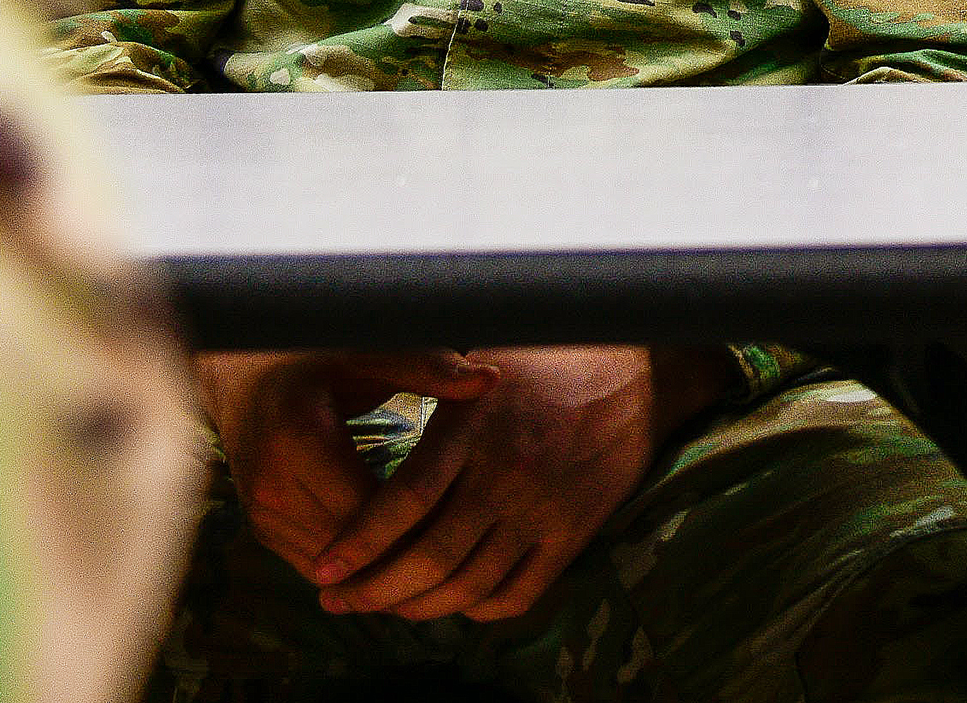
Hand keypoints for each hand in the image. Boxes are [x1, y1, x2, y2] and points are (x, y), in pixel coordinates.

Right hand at [196, 349, 500, 582]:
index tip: (475, 524)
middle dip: (406, 558)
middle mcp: (271, 482)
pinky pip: (315, 565)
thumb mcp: (370, 352)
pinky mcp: (261, 528)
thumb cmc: (319, 355)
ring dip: (381, 576)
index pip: (368, 506)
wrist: (244, 376)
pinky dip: (356, 573)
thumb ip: (429, 368)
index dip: (422, 523)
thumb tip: (493, 380)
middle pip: (350, 547)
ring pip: (331, 568)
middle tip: (471, 564)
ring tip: (445, 574)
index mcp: (298, 437)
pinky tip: (403, 567)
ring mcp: (260, 511)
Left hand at [305, 344, 725, 624]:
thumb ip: (432, 385)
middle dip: (374, 590)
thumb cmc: (548, 356)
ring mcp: (545, 507)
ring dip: (418, 607)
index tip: (325, 568)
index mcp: (476, 426)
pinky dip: (479, 609)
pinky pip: (521, 592)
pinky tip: (454, 604)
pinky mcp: (575, 531)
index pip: (404, 501)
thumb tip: (364, 388)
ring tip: (386, 608)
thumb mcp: (483, 359)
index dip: (359, 542)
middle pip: (429, 556)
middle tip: (338, 600)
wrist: (641, 371)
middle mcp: (508, 473)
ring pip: (469, 584)